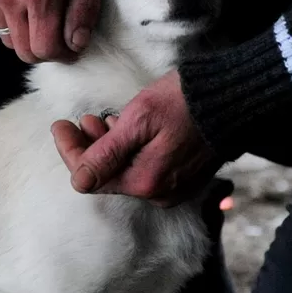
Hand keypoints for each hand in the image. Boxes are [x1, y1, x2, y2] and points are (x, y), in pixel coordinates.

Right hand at [0, 0, 109, 63]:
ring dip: (27, 29)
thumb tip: (75, 43)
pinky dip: (10, 8)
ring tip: (45, 5)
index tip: (74, 44)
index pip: (43, 49)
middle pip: (21, 49)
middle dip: (44, 47)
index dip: (62, 54)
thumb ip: (84, 5)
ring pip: (5, 32)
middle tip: (62, 30)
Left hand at [51, 71, 217, 206]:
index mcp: (144, 182)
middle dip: (89, 147)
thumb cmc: (185, 102)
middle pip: (107, 176)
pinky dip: (130, 152)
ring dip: (108, 147)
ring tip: (103, 119)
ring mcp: (173, 189)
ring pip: (125, 172)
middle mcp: (158, 194)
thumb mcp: (138, 120)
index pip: (89, 177)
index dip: (69, 150)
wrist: (232, 98)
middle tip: (82, 118)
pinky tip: (127, 130)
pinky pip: (145, 170)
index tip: (59, 124)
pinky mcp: (184, 179)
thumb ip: (106, 154)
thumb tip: (78, 181)